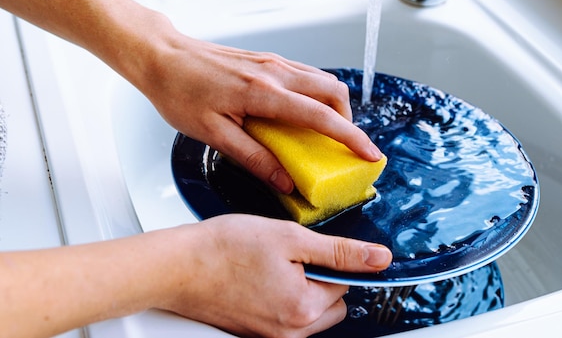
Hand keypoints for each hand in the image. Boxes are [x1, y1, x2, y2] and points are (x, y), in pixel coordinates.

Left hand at [138, 27, 382, 192]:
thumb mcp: (214, 134)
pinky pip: (306, 75)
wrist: (163, 57)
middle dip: (348, 120)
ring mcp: (273, 62)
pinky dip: (317, 95)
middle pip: (334, 91)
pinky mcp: (268, 59)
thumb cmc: (180, 93)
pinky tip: (301, 114)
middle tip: (343, 147)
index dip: (350, 137)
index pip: (321, 116)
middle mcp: (275, 72)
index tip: (369, 154)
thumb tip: (284, 181)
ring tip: (324, 134)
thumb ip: (254, 158)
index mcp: (263, 93)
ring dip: (334, 106)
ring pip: (323, 81)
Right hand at [159, 214, 391, 337]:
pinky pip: (286, 319)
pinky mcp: (255, 334)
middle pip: (332, 306)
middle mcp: (289, 333)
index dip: (328, 261)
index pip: (345, 286)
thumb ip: (339, 251)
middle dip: (320, 280)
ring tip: (270, 268)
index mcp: (303, 309)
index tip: (305, 250)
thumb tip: (379, 258)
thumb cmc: (224, 248)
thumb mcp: (290, 238)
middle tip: (289, 258)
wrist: (178, 266)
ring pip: (309, 313)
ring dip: (301, 290)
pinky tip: (260, 280)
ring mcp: (271, 337)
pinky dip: (282, 299)